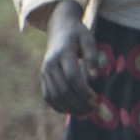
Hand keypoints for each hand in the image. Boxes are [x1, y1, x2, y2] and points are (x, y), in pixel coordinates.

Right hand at [39, 1, 98, 116]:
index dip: (84, 91)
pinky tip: (72, 110)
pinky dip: (59, 106)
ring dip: (70, 108)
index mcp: (63, 53)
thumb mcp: (88, 38)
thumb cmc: (78, 34)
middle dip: (79, 102)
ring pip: (55, 96)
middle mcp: (50, 64)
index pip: (72, 77)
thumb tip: (94, 78)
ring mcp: (44, 71)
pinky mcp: (43, 77)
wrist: (59, 28)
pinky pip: (48, 97)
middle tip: (94, 108)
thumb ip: (92, 56)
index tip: (96, 98)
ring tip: (86, 112)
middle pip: (63, 89)